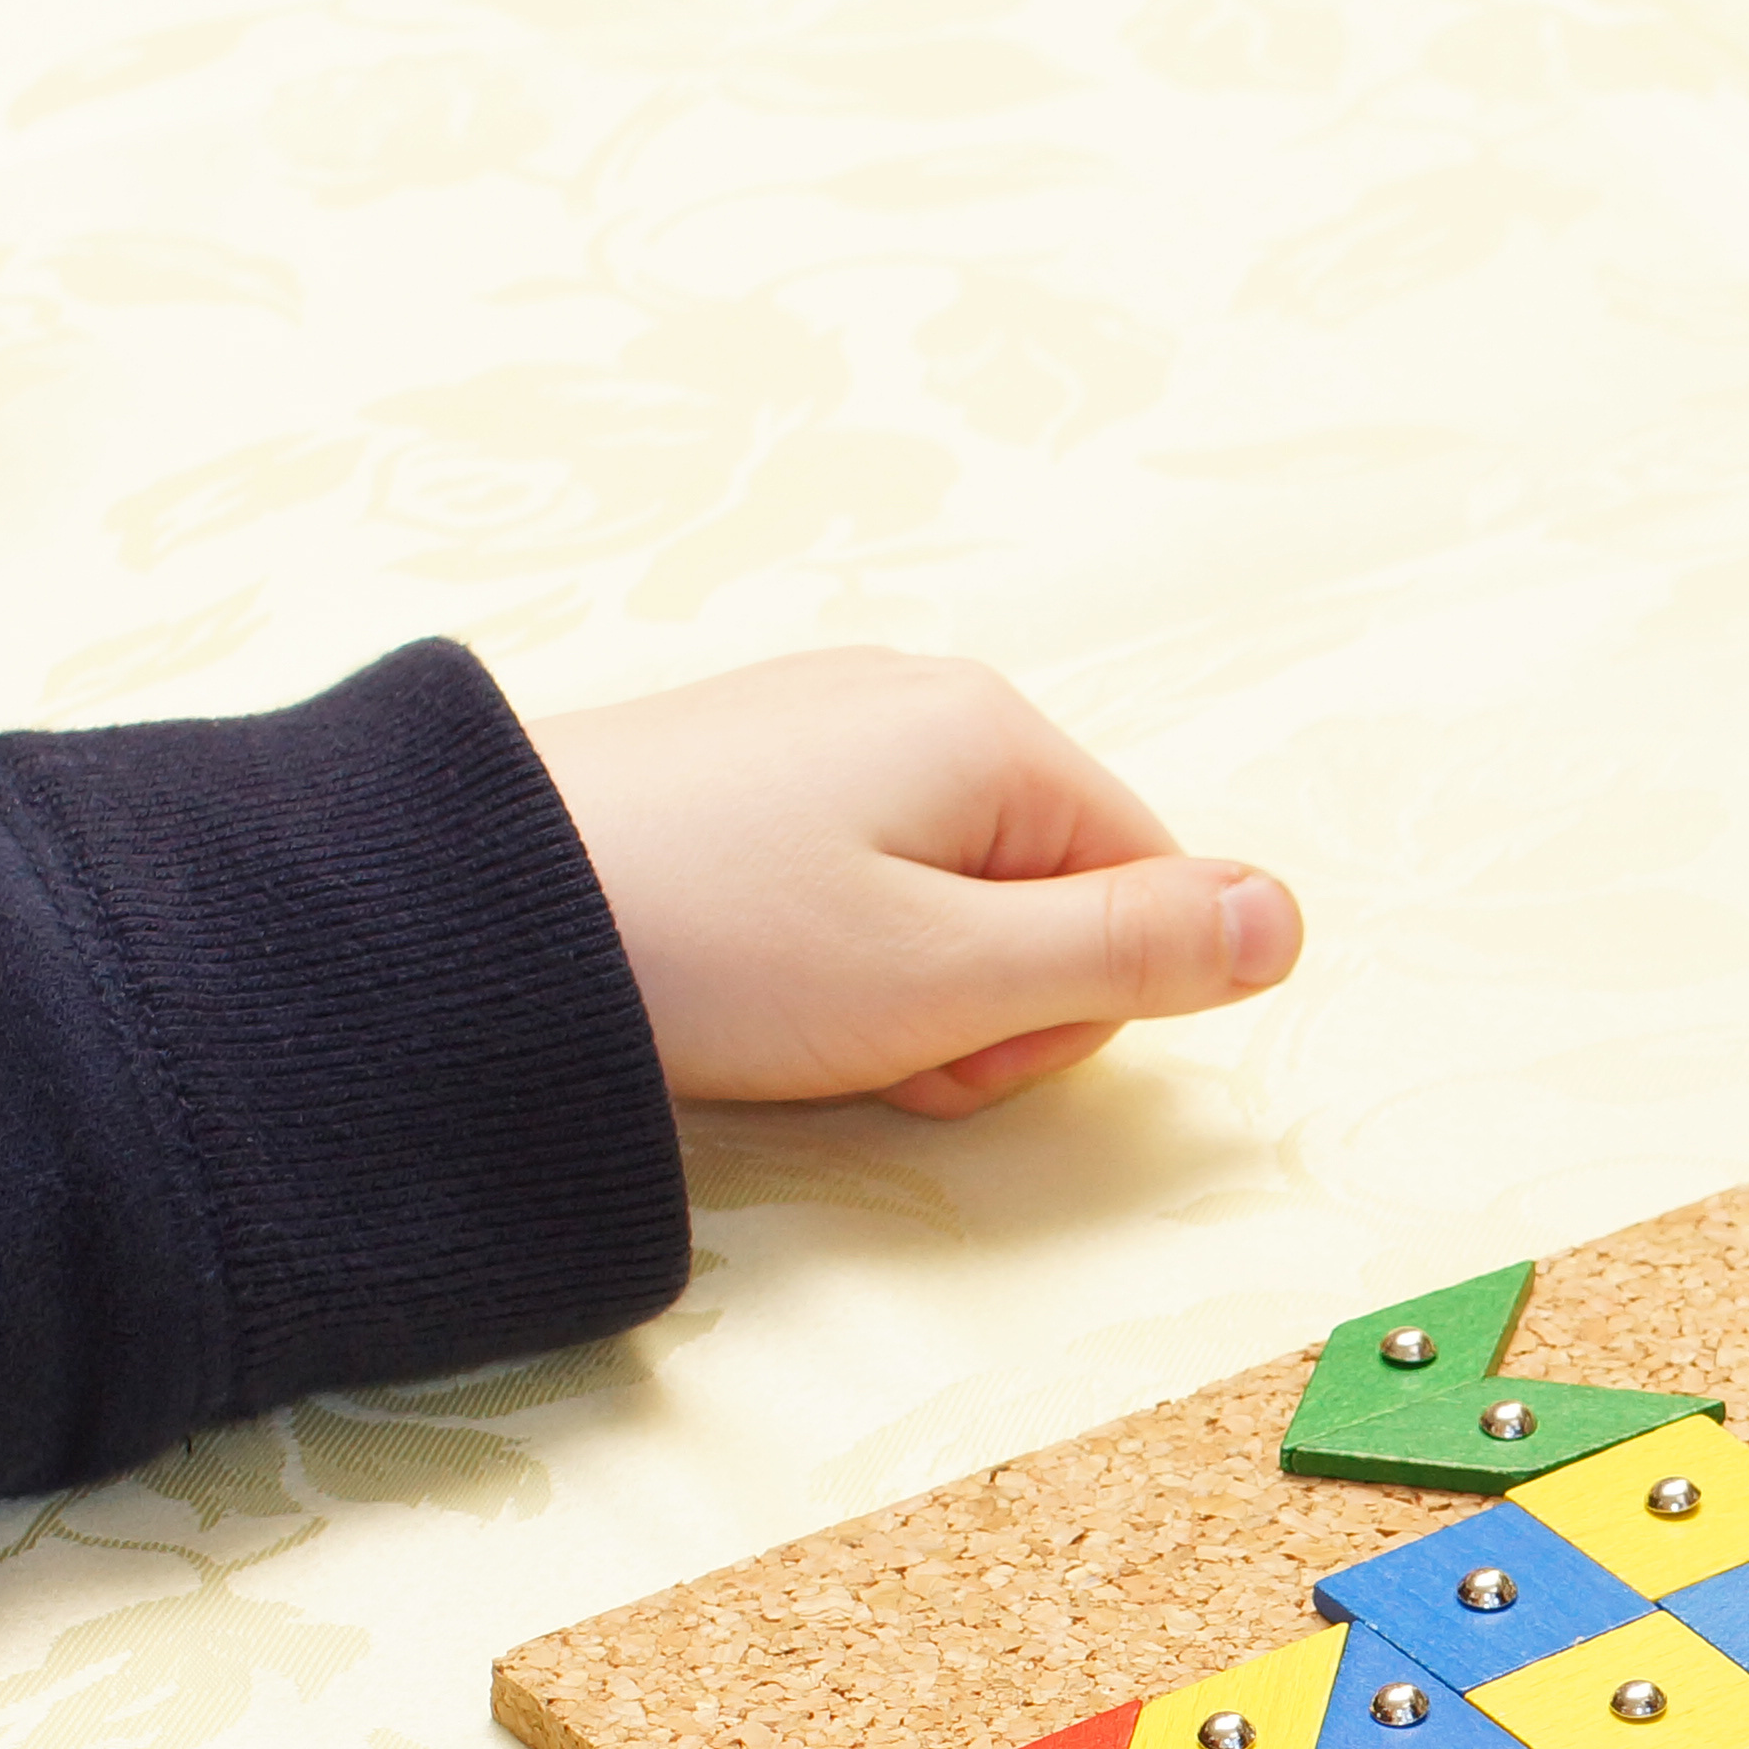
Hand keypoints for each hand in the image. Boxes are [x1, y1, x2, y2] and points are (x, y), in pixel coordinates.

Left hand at [525, 647, 1301, 1117]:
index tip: (950, 1047)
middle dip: (986, 1004)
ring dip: (903, 993)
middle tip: (870, 1045)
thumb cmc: (712, 947)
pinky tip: (745, 978)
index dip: (1072, 1011)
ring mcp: (827, 726)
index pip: (1147, 894)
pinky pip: (857, 877)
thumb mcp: (953, 979)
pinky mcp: (746, 769)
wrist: (461, 916)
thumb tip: (1286, 917)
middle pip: (1053, 895)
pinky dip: (825, 953)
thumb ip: (1133, 953)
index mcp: (997, 734)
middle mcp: (922, 700)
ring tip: (793, 1015)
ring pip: (953, 899)